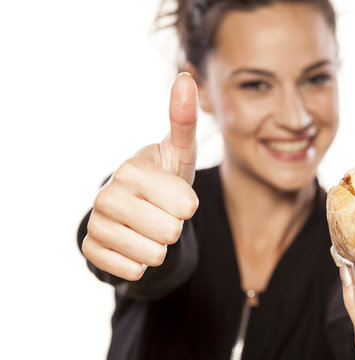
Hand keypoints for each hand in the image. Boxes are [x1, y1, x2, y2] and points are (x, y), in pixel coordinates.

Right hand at [82, 73, 198, 280]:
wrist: (136, 205)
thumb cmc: (165, 175)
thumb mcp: (179, 150)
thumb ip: (183, 119)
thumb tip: (186, 78)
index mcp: (132, 169)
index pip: (186, 207)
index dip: (189, 206)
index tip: (175, 195)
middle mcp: (107, 195)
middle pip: (170, 233)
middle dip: (174, 226)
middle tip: (161, 212)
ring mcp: (96, 224)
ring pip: (153, 256)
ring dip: (160, 247)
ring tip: (149, 226)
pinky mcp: (91, 250)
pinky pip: (132, 272)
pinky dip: (141, 263)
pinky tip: (134, 242)